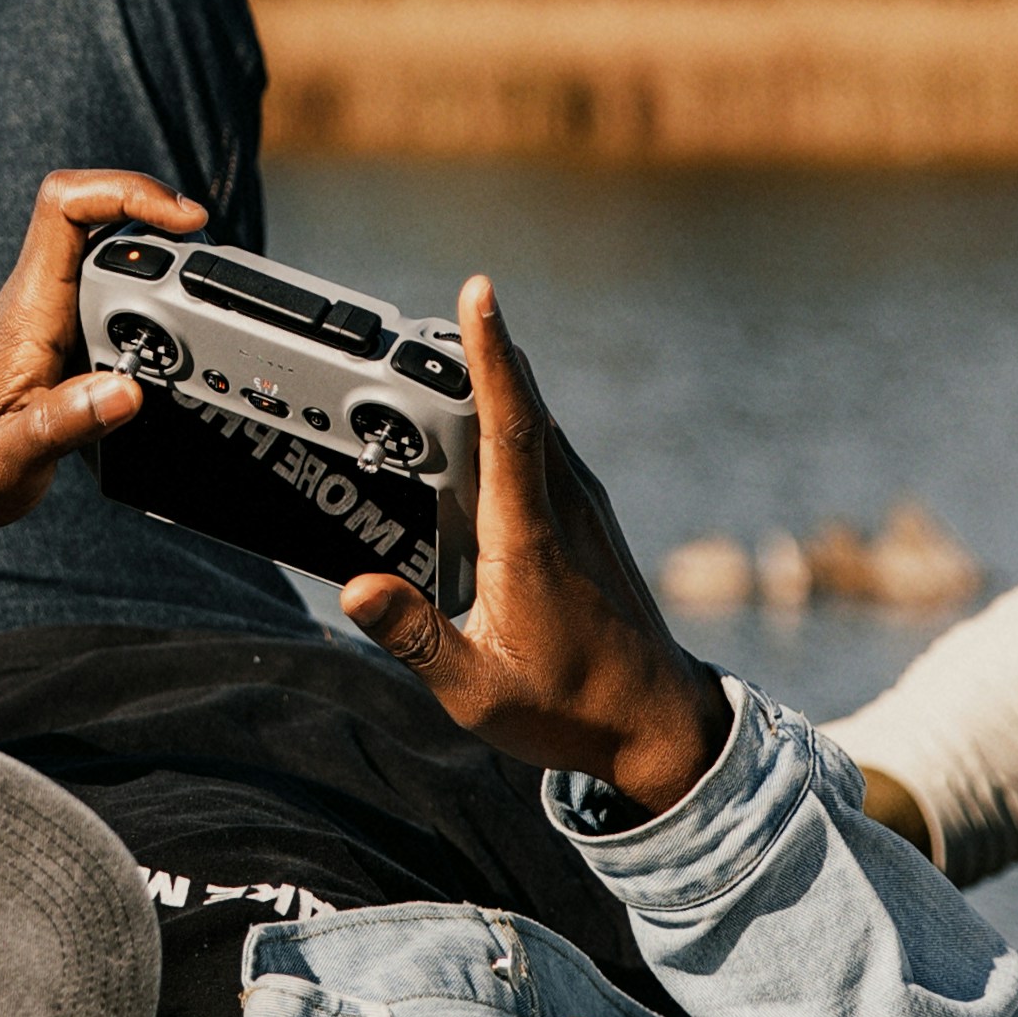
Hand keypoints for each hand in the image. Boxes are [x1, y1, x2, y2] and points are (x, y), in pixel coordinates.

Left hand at [0, 170, 205, 568]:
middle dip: (163, 236)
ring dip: (162, 266)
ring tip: (197, 311)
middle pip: (106, 221)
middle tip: (204, 285)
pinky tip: (173, 332)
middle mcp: (42, 293)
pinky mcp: (67, 323)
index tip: (183, 218)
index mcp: (28, 307)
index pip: (64, 206)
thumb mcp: (11, 457)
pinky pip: (115, 285)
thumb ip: (66, 423)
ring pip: (115, 251)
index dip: (126, 191)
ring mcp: (55, 305)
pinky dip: (153, 297)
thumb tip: (127, 392)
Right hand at [339, 276, 727, 816]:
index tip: (479, 292)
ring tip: (441, 359)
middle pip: (523, 404)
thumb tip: (357, 589)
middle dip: (479, 351)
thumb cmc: (571, 708)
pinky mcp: (590, 521)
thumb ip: (415, 637)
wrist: (660, 724)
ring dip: (496, 384)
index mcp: (531, 536)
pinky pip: (547, 449)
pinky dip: (513, 421)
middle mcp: (565, 508)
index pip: (510, 422)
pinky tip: (482, 433)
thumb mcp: (477, 690)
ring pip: (538, 424)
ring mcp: (585, 510)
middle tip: (428, 316)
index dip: (491, 353)